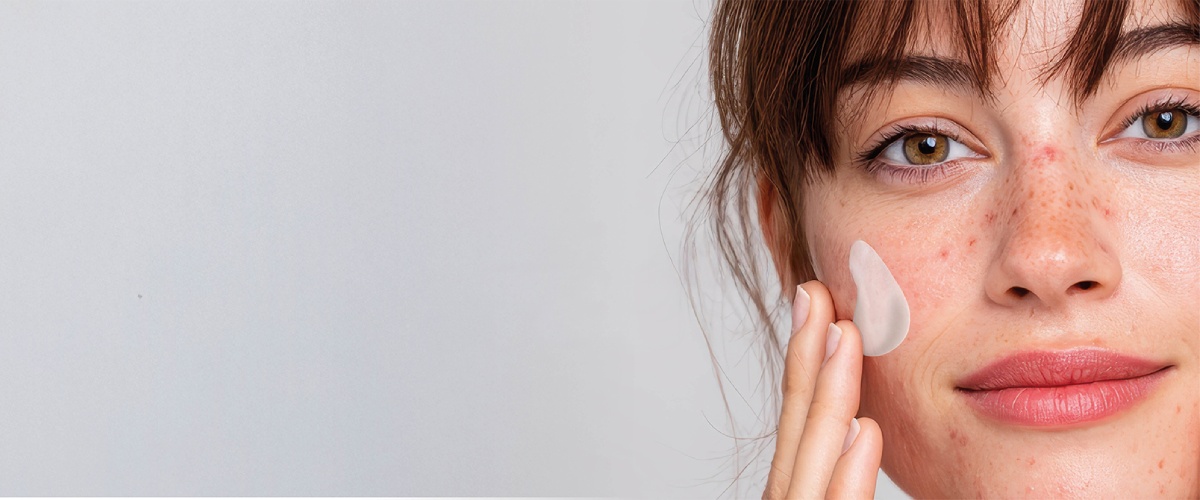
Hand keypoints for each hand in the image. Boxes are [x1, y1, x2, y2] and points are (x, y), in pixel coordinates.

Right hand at [763, 281, 883, 498]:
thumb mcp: (828, 497)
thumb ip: (840, 480)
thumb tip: (863, 426)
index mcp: (795, 491)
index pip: (799, 421)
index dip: (806, 361)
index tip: (817, 305)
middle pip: (797, 425)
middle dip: (806, 356)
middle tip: (816, 292)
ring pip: (810, 459)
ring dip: (827, 394)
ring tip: (844, 333)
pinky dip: (849, 476)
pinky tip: (864, 428)